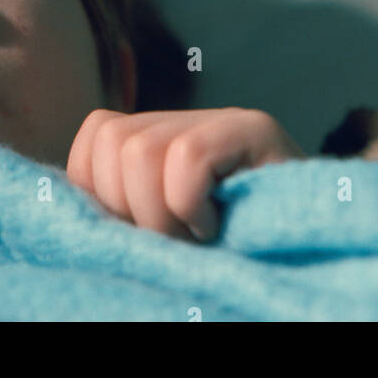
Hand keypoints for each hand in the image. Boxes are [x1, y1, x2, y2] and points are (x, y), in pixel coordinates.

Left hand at [66, 107, 304, 242]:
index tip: (137, 234)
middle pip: (111, 140)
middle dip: (131, 209)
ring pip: (139, 149)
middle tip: (175, 240)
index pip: (95, 136)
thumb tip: (63, 210)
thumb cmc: (224, 257)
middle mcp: (185, 119)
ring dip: (161, 214)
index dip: (101, 192)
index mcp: (155, 138)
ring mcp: (221, 118)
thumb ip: (120, 211)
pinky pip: (186, 157)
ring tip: (197, 235)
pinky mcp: (255, 129)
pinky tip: (216, 226)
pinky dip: (188, 204)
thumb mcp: (158, 235)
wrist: (314, 258)